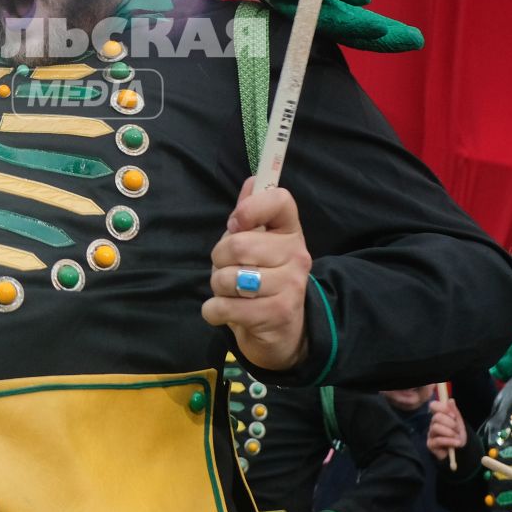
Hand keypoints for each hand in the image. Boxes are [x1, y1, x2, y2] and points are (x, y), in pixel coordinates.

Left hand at [203, 178, 312, 371]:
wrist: (283, 330)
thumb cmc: (263, 278)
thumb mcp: (258, 243)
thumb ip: (251, 214)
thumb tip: (252, 180)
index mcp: (291, 230)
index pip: (280, 200)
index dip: (250, 208)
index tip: (236, 224)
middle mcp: (297, 255)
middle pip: (238, 244)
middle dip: (219, 259)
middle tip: (228, 269)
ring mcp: (290, 286)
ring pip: (228, 278)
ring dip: (217, 287)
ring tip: (231, 292)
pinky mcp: (277, 314)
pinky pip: (224, 307)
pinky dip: (214, 311)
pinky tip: (226, 311)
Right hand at [426, 395, 467, 460]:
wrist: (460, 452)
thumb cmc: (458, 436)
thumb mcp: (459, 423)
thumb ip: (454, 411)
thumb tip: (450, 400)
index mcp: (439, 416)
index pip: (433, 406)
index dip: (442, 408)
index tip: (453, 416)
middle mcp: (433, 423)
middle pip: (436, 417)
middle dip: (450, 423)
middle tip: (457, 430)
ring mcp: (431, 434)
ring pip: (436, 428)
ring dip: (450, 433)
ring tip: (457, 439)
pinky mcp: (430, 444)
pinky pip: (438, 440)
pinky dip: (449, 441)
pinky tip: (456, 444)